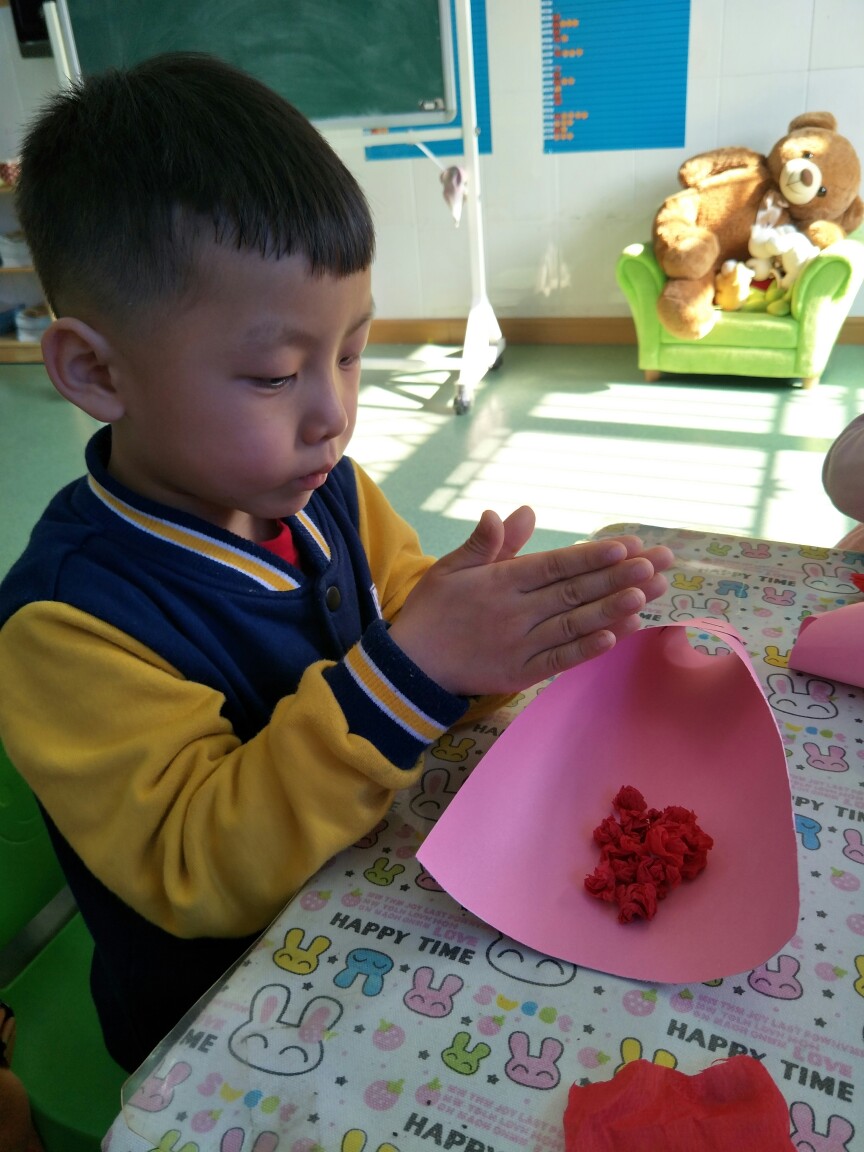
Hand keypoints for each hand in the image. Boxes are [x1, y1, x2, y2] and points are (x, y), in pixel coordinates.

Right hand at [388, 508, 672, 695]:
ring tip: (648, 595)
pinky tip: (616, 637)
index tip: (627, 546)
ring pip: (573, 624)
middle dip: (620, 576)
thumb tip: (519, 511)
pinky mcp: (521, 672)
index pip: (555, 565)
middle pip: (575, 592)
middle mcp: (515, 612)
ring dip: (613, 609)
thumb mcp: (452, 568)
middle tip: (659, 564)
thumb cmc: (433, 610)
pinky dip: (587, 650)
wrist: (410, 666)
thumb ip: (488, 542)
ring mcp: (520, 644)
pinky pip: (559, 660)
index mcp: (501, 582)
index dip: (592, 556)